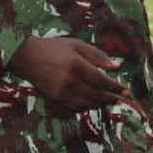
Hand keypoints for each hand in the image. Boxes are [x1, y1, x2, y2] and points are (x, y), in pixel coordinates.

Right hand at [8, 36, 124, 111]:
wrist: (28, 57)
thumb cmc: (54, 48)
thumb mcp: (77, 45)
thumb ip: (97, 56)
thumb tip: (116, 66)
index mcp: (77, 66)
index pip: (101, 81)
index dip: (115, 87)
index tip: (124, 89)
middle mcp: (71, 82)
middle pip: (96, 95)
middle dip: (111, 97)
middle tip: (122, 98)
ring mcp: (62, 92)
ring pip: (87, 103)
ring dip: (101, 104)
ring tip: (110, 101)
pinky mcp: (56, 99)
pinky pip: (75, 107)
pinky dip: (87, 107)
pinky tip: (93, 103)